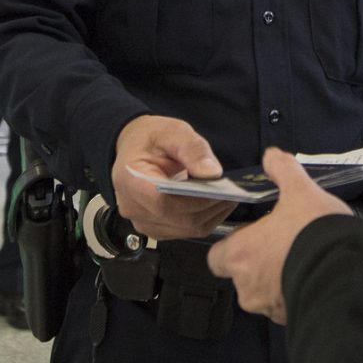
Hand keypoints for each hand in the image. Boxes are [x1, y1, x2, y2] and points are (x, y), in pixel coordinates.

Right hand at [111, 115, 235, 240]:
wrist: (134, 148)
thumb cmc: (150, 139)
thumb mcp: (172, 131)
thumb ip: (192, 149)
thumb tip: (213, 174)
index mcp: (130, 180)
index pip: (164, 202)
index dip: (195, 199)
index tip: (219, 188)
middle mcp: (133, 207)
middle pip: (179, 218)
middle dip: (209, 206)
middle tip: (232, 191)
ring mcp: (143, 222)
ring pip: (186, 228)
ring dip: (211, 214)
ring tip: (227, 195)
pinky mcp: (155, 229)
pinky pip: (186, 231)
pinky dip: (204, 218)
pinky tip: (214, 203)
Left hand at [207, 148, 349, 324]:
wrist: (348, 275)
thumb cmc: (316, 236)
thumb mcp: (300, 191)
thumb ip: (283, 170)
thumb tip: (273, 157)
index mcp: (240, 255)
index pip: (217, 256)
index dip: (233, 245)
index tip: (252, 234)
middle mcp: (248, 286)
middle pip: (242, 275)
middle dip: (261, 262)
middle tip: (283, 244)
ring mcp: (270, 307)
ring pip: (265, 293)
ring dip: (279, 277)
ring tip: (304, 257)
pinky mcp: (292, 319)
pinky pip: (288, 305)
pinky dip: (298, 292)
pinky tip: (316, 274)